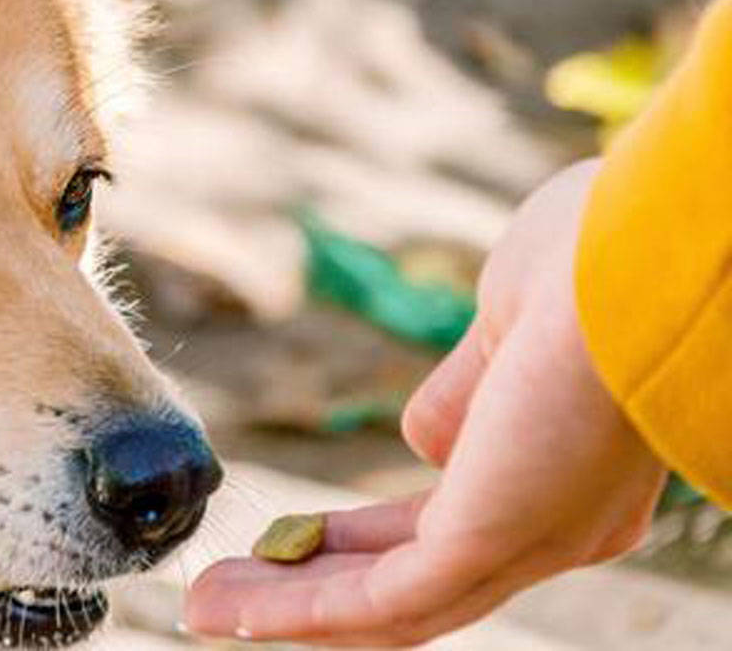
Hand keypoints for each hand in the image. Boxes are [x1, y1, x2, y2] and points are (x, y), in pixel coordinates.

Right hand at [186, 161, 667, 645]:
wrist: (654, 244)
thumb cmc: (599, 257)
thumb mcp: (508, 322)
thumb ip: (464, 389)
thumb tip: (423, 440)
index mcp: (565, 475)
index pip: (443, 532)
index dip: (356, 543)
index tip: (289, 537)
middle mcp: (557, 530)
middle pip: (409, 586)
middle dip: (310, 589)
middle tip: (225, 593)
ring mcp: (529, 541)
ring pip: (390, 607)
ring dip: (287, 613)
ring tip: (202, 607)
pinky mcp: (492, 539)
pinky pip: (384, 600)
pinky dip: (301, 609)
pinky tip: (235, 607)